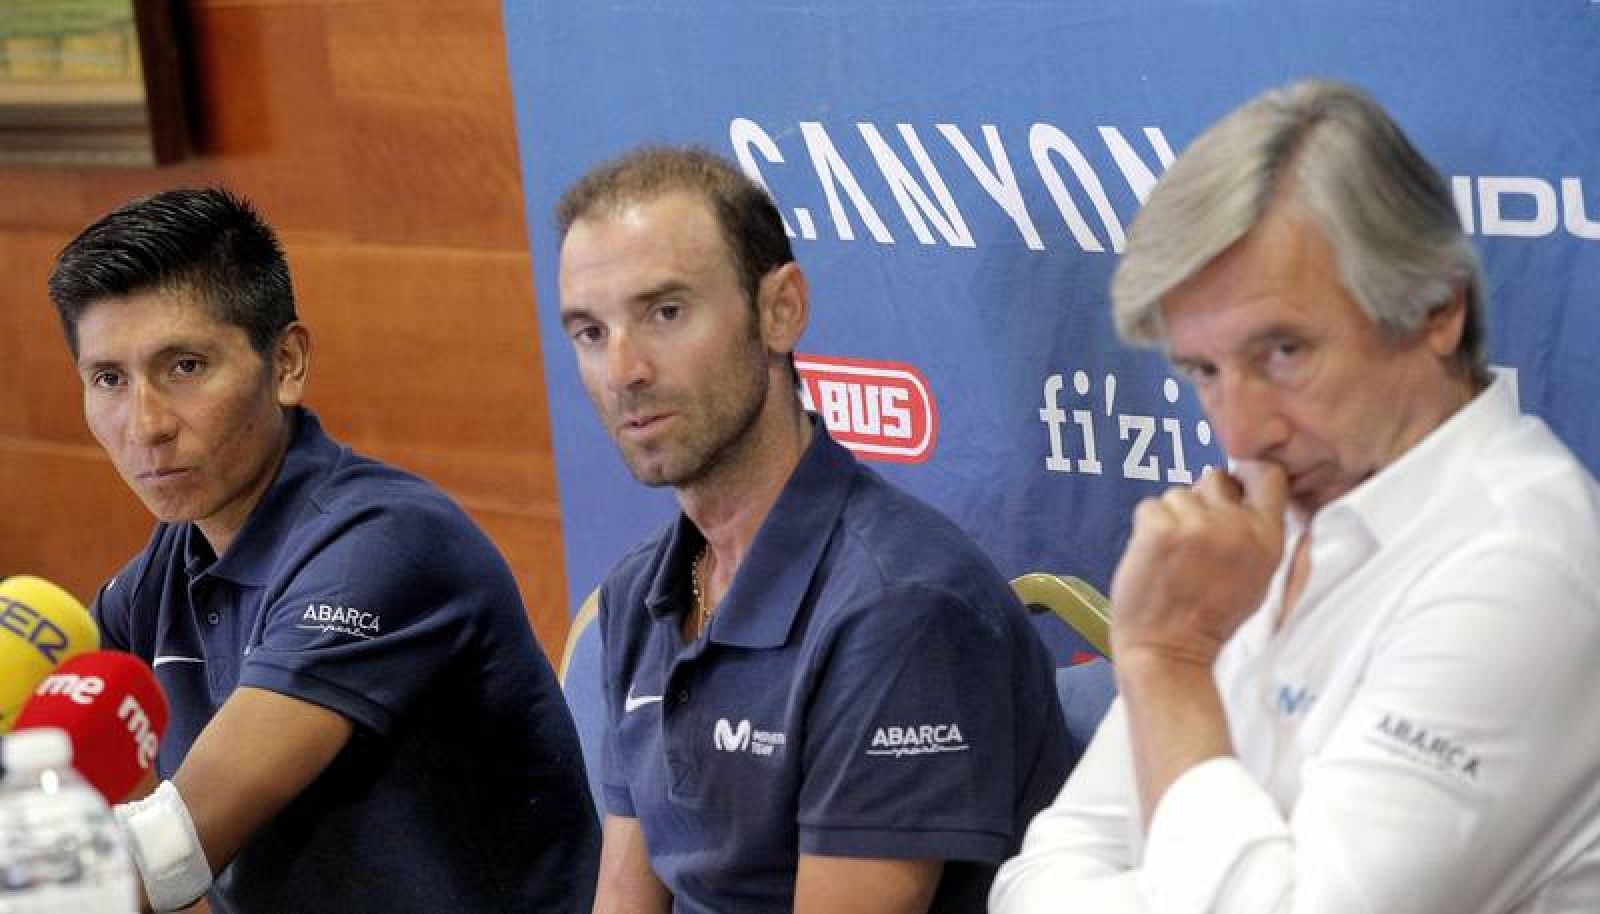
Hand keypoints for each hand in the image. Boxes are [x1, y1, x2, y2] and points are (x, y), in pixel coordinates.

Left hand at [1109, 461, 1286, 667]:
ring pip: (1178, 494)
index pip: (1266, 473)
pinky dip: (1146, 528)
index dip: (1244, 476)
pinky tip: (1153, 558)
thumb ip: (1255, 532)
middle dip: (1201, 501)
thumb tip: (1242, 489)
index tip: (1231, 492)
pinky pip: (1149, 507)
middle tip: (1192, 540)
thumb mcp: (1257, 576)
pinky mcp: (1160, 528)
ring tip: (1173, 557)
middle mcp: (1237, 526)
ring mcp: (1197, 525)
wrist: (1169, 652)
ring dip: (1171, 517)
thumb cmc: (1211, 618)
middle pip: (1215, 479)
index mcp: (1267, 537)